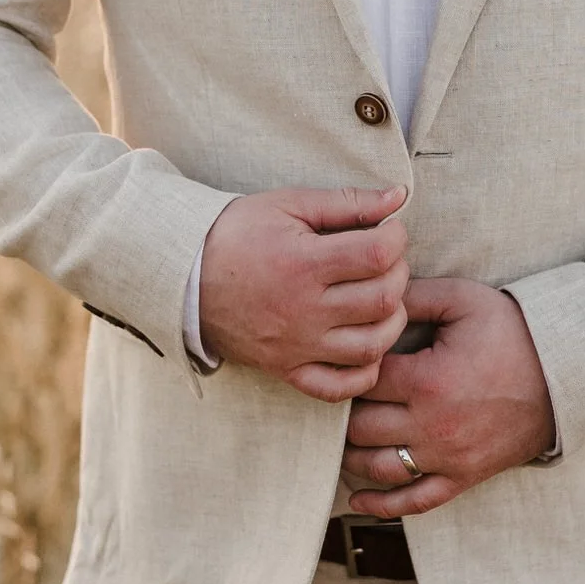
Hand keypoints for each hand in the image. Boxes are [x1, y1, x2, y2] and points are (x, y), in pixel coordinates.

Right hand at [197, 186, 409, 400]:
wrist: (184, 276)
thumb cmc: (238, 233)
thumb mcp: (289, 204)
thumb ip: (348, 201)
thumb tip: (399, 196)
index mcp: (303, 263)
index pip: (379, 255)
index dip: (396, 238)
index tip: (387, 231)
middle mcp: (304, 310)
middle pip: (384, 300)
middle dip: (397, 274)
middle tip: (383, 261)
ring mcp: (297, 346)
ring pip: (373, 347)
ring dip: (390, 321)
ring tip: (378, 299)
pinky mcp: (288, 370)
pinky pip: (341, 387)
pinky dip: (364, 371)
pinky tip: (363, 343)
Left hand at [340, 277, 554, 518]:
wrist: (564, 375)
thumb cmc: (513, 333)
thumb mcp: (465, 300)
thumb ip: (415, 296)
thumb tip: (374, 297)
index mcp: (427, 380)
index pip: (362, 381)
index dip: (349, 369)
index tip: (349, 360)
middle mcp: (431, 425)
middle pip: (360, 428)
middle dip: (346, 412)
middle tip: (344, 397)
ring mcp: (447, 457)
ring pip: (377, 467)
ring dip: (352, 454)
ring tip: (345, 436)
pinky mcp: (463, 477)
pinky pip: (414, 501)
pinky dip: (381, 505)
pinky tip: (356, 499)